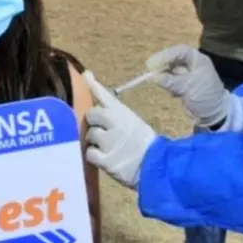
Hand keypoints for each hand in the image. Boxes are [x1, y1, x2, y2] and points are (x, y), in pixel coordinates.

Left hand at [83, 71, 158, 188]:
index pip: (105, 95)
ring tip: (106, 147)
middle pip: (91, 114)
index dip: (93, 85)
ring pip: (89, 135)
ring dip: (94, 141)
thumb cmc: (145, 144)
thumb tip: (101, 105)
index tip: (86, 75)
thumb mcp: (134, 122)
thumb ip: (117, 114)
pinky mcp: (106, 159)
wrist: (156, 166)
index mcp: (124, 113)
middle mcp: (115, 123)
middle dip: (93, 122)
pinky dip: (94, 156)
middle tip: (101, 131)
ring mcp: (109, 141)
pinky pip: (90, 153)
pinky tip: (103, 158)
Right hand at [146, 45, 229, 127]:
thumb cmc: (206, 97)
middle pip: (173, 60)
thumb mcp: (189, 87)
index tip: (153, 64)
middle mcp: (192, 65)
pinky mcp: (183, 86)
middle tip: (151, 73)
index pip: (180, 52)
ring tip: (169, 89)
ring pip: (170, 71)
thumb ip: (171, 81)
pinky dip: (169, 86)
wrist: (213, 115)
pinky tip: (174, 95)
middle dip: (163, 67)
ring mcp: (187, 75)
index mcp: (198, 61)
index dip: (166, 56)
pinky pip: (171, 82)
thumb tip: (154, 77)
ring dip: (166, 78)